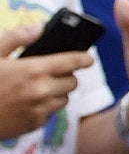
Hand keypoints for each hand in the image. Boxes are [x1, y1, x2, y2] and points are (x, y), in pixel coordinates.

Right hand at [0, 23, 89, 139]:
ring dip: (56, 92)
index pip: (72, 62)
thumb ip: (16, 38)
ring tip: (36, 87)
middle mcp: (41, 92)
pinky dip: (43, 107)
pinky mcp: (34, 125)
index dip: (83, 58)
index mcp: (32, 70)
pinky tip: (25, 101)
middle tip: (51, 72)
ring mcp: (39, 111)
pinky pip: (50, 114)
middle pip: (72, 82)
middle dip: (65, 76)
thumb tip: (40, 27)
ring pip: (63, 99)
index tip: (88, 58)